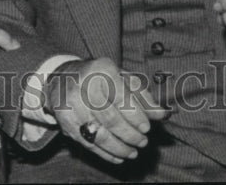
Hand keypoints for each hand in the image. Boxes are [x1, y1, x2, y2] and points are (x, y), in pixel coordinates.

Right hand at [45, 58, 168, 164]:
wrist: (62, 78)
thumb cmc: (101, 78)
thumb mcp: (122, 78)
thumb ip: (143, 96)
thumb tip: (163, 114)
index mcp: (101, 69)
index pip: (122, 97)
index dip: (136, 116)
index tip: (147, 128)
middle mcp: (83, 85)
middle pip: (110, 118)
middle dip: (129, 134)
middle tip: (143, 142)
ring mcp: (71, 104)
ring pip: (99, 133)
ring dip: (119, 147)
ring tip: (133, 152)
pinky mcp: (65, 121)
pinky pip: (87, 142)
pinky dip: (105, 153)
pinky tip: (118, 156)